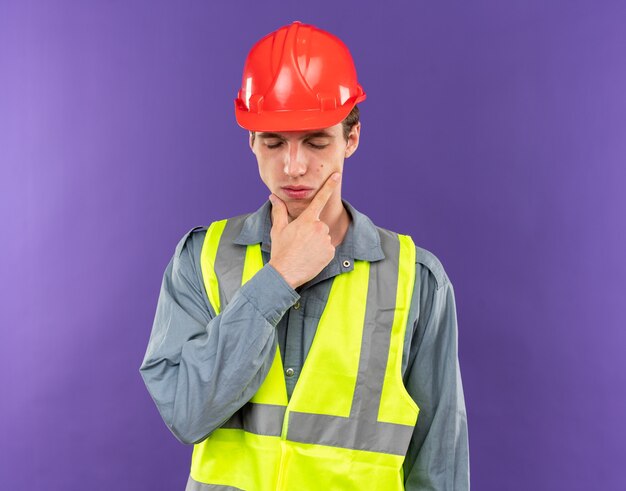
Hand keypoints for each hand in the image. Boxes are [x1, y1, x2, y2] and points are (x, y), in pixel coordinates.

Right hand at [268, 172, 340, 288]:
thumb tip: (273, 197)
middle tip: (300, 243)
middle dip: (312, 231)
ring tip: (304, 251)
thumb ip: (279, 211)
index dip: (329, 185)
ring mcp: (326, 240)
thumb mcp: (278, 229)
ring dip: (316, 242)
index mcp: (307, 219)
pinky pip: (328, 248)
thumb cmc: (281, 250)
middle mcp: (319, 227)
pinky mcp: (331, 252)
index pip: (320, 198)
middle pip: (319, 224)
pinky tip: (311, 258)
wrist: (285, 273)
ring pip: (323, 237)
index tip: (337, 175)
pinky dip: (321, 253)